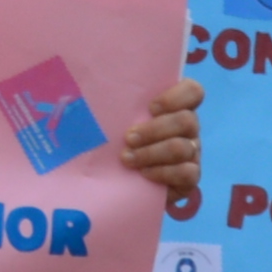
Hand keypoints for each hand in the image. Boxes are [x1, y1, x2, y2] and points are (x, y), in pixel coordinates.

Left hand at [125, 75, 204, 216]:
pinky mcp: (189, 178)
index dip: (177, 97)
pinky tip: (143, 174)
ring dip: (152, 153)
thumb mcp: (114, 118)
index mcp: (175, 108)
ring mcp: (192, 153)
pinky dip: (162, 173)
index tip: (150, 107)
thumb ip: (114, 102)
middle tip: (128, 138)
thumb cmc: (115, 141)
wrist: (117, 180)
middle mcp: (187, 128)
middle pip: (187, 121)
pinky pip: (187, 173)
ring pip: (183, 147)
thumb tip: (78, 90)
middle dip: (154, 130)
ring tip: (127, 159)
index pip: (193, 92)